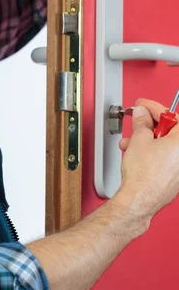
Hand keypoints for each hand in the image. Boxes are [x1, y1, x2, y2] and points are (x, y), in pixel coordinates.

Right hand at [114, 99, 178, 222]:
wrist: (139, 200)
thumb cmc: (143, 175)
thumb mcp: (139, 139)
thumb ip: (142, 121)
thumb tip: (142, 114)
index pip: (172, 117)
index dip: (154, 107)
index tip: (143, 105)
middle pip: (169, 131)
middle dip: (149, 125)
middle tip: (137, 121)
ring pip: (165, 145)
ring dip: (146, 140)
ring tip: (130, 142)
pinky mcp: (175, 178)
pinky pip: (164, 157)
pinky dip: (151, 152)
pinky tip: (135, 154)